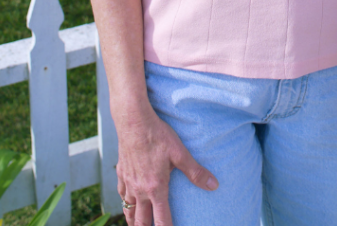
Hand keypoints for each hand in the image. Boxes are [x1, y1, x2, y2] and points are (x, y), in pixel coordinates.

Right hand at [117, 108, 217, 225]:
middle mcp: (140, 190)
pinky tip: (128, 201)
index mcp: (156, 188)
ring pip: (129, 210)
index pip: (161, 220)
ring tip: (138, 225)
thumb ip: (195, 172)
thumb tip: (214, 185)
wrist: (133, 122)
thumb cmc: (158, 136)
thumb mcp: (180, 153)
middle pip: (140, 221)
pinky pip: (121, 195)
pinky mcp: (121, 173)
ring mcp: (129, 183)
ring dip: (134, 221)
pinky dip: (125, 203)